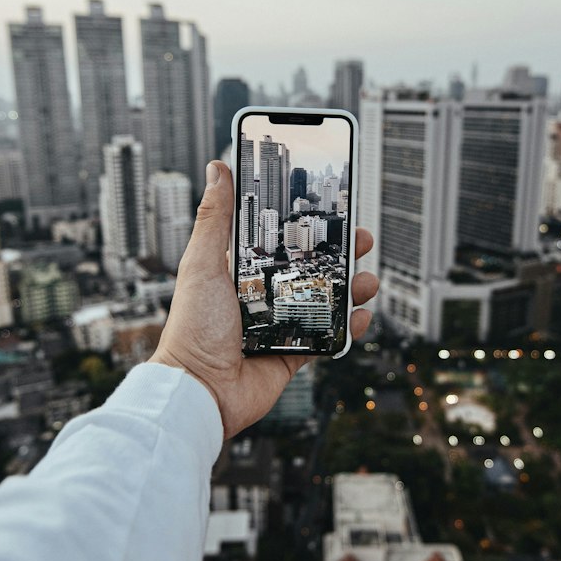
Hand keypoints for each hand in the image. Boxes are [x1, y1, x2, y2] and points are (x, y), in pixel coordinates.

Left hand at [150, 159, 378, 438]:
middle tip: (361, 238)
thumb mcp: (203, 264)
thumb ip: (214, 218)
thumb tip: (216, 168)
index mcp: (241, 272)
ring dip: (351, 289)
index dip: (307, 225)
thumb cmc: (192, 329)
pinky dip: (348, 328)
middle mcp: (261, 296)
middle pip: (310, 268)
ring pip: (325, 301)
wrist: (199, 391)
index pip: (280, 240)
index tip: (332, 208)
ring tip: (367, 280)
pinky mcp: (292, 354)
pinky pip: (327, 338)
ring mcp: (279, 325)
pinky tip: (362, 316)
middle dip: (340, 253)